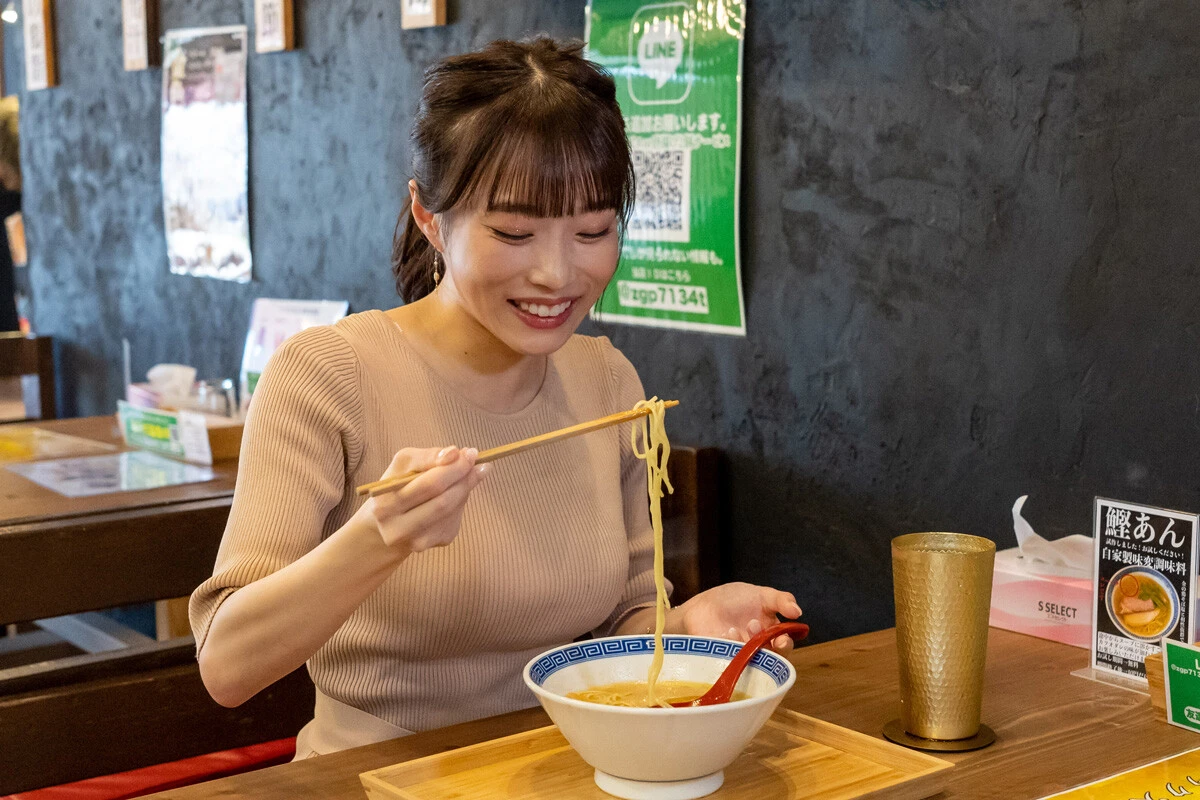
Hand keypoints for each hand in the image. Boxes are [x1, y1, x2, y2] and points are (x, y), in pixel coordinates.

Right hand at [364, 446, 488, 554]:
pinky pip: (456, 517)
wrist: (390, 523)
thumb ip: (427, 457)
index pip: (428, 485)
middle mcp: (399, 530)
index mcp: (386, 505)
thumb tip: (455, 453)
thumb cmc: (397, 486)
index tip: (469, 453)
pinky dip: (460, 500)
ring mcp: (419, 541)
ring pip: (453, 510)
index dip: (453, 468)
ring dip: (465, 488)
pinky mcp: (437, 542)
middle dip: (464, 477)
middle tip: (476, 460)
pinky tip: (455, 492)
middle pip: (443, 501)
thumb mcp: (403, 464)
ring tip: (470, 472)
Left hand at [678, 582, 802, 654]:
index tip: (782, 639)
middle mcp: (759, 649)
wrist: (701, 607)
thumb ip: (781, 600)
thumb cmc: (732, 600)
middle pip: (772, 660)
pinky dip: (730, 647)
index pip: (784, 644)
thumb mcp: (760, 594)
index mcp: (771, 633)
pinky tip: (724, 634)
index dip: (785, 644)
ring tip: (735, 629)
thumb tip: (798, 612)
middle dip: (770, 649)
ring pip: (753, 662)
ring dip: (746, 644)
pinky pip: (733, 664)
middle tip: (758, 631)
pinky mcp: (725, 663)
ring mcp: (742, 657)